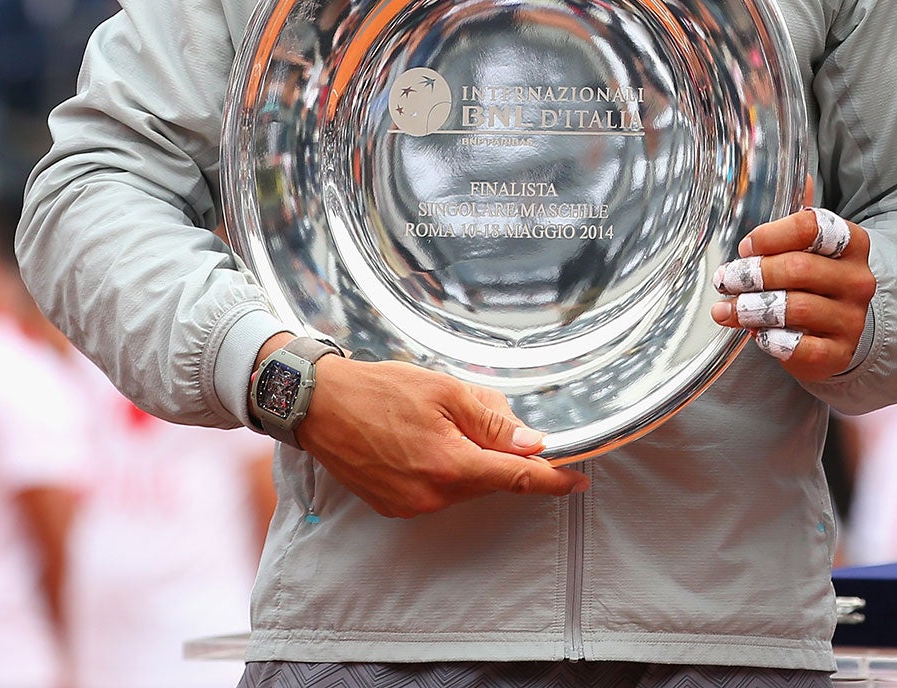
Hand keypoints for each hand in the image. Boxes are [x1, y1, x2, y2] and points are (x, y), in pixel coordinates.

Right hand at [289, 348, 589, 518]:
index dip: (551, 481)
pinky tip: (423, 437)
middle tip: (474, 410)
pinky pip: (438, 489)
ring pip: (465, 484)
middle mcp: (431, 496)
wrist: (319, 406)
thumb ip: (492, 421)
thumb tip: (532, 444)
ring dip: (469, 456)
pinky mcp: (393, 506)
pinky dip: (445, 466)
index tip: (578, 483)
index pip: (516, 480)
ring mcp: (410, 506)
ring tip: (438, 420)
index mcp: (449, 466)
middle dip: (497, 449)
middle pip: (490, 479)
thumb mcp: (446, 392)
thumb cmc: (381, 390)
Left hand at [710, 207, 874, 380]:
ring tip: (728, 308)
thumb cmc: (816, 281)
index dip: (771, 235)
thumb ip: (800, 216)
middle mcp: (857, 279)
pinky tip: (756, 334)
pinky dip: (769, 340)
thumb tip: (799, 175)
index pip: (811, 227)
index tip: (746, 245)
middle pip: (798, 268)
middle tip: (727, 279)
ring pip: (794, 308)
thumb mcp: (812, 246)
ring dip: (751, 308)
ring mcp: (851, 318)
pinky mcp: (839, 353)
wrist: (841, 333)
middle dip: (753, 273)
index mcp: (852, 243)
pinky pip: (798, 346)